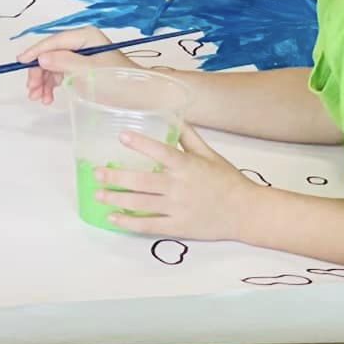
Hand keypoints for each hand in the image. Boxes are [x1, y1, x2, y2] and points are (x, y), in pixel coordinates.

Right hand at [20, 25, 133, 104]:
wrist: (143, 95)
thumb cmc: (119, 82)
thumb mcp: (90, 72)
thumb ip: (64, 63)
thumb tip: (41, 57)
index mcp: (85, 36)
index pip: (54, 41)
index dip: (36, 52)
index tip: (20, 63)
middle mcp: (82, 42)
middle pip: (51, 53)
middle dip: (39, 71)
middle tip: (32, 91)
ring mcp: (82, 55)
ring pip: (54, 65)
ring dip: (44, 81)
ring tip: (40, 99)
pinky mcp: (84, 68)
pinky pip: (61, 73)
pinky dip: (52, 84)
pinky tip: (48, 97)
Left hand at [87, 126, 250, 241]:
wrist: (247, 213)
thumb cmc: (228, 180)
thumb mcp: (210, 154)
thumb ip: (188, 136)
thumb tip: (172, 116)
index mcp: (187, 166)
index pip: (161, 152)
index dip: (141, 144)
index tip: (121, 136)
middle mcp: (179, 187)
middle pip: (142, 181)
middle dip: (116, 177)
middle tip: (96, 172)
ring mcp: (177, 209)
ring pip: (141, 204)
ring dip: (116, 199)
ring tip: (98, 194)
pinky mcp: (178, 227)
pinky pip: (149, 226)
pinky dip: (129, 223)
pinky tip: (113, 219)